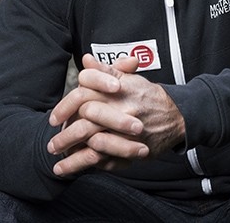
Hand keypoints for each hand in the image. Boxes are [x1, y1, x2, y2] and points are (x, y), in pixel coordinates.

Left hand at [47, 53, 185, 175]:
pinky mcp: (132, 151)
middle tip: (51, 142)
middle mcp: (122, 110)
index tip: (54, 118)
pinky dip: (86, 166)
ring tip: (56, 161)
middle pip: (86, 121)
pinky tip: (71, 169)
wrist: (179, 116)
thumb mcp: (130, 78)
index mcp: (118, 90)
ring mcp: (127, 132)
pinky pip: (105, 160)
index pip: (84, 94)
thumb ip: (106, 70)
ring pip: (94, 143)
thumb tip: (85, 60)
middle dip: (65, 134)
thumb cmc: (149, 96)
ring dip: (72, 155)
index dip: (65, 106)